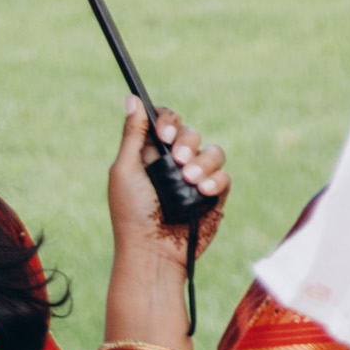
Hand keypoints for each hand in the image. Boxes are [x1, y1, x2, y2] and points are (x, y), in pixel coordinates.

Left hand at [108, 96, 228, 255]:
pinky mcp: (214, 195)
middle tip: (178, 160)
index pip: (165, 122)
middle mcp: (175, 163)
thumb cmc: (132, 214)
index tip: (164, 134)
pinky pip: (224, 175)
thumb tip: (132, 97)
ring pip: (213, 151)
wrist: (152, 252)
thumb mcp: (125, 170)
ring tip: (190, 180)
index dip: (168, 120)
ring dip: (202, 162)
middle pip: (191, 132)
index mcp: (150, 154)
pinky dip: (215, 180)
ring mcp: (196, 179)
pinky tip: (202, 192)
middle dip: (186, 142)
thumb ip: (132, 134)